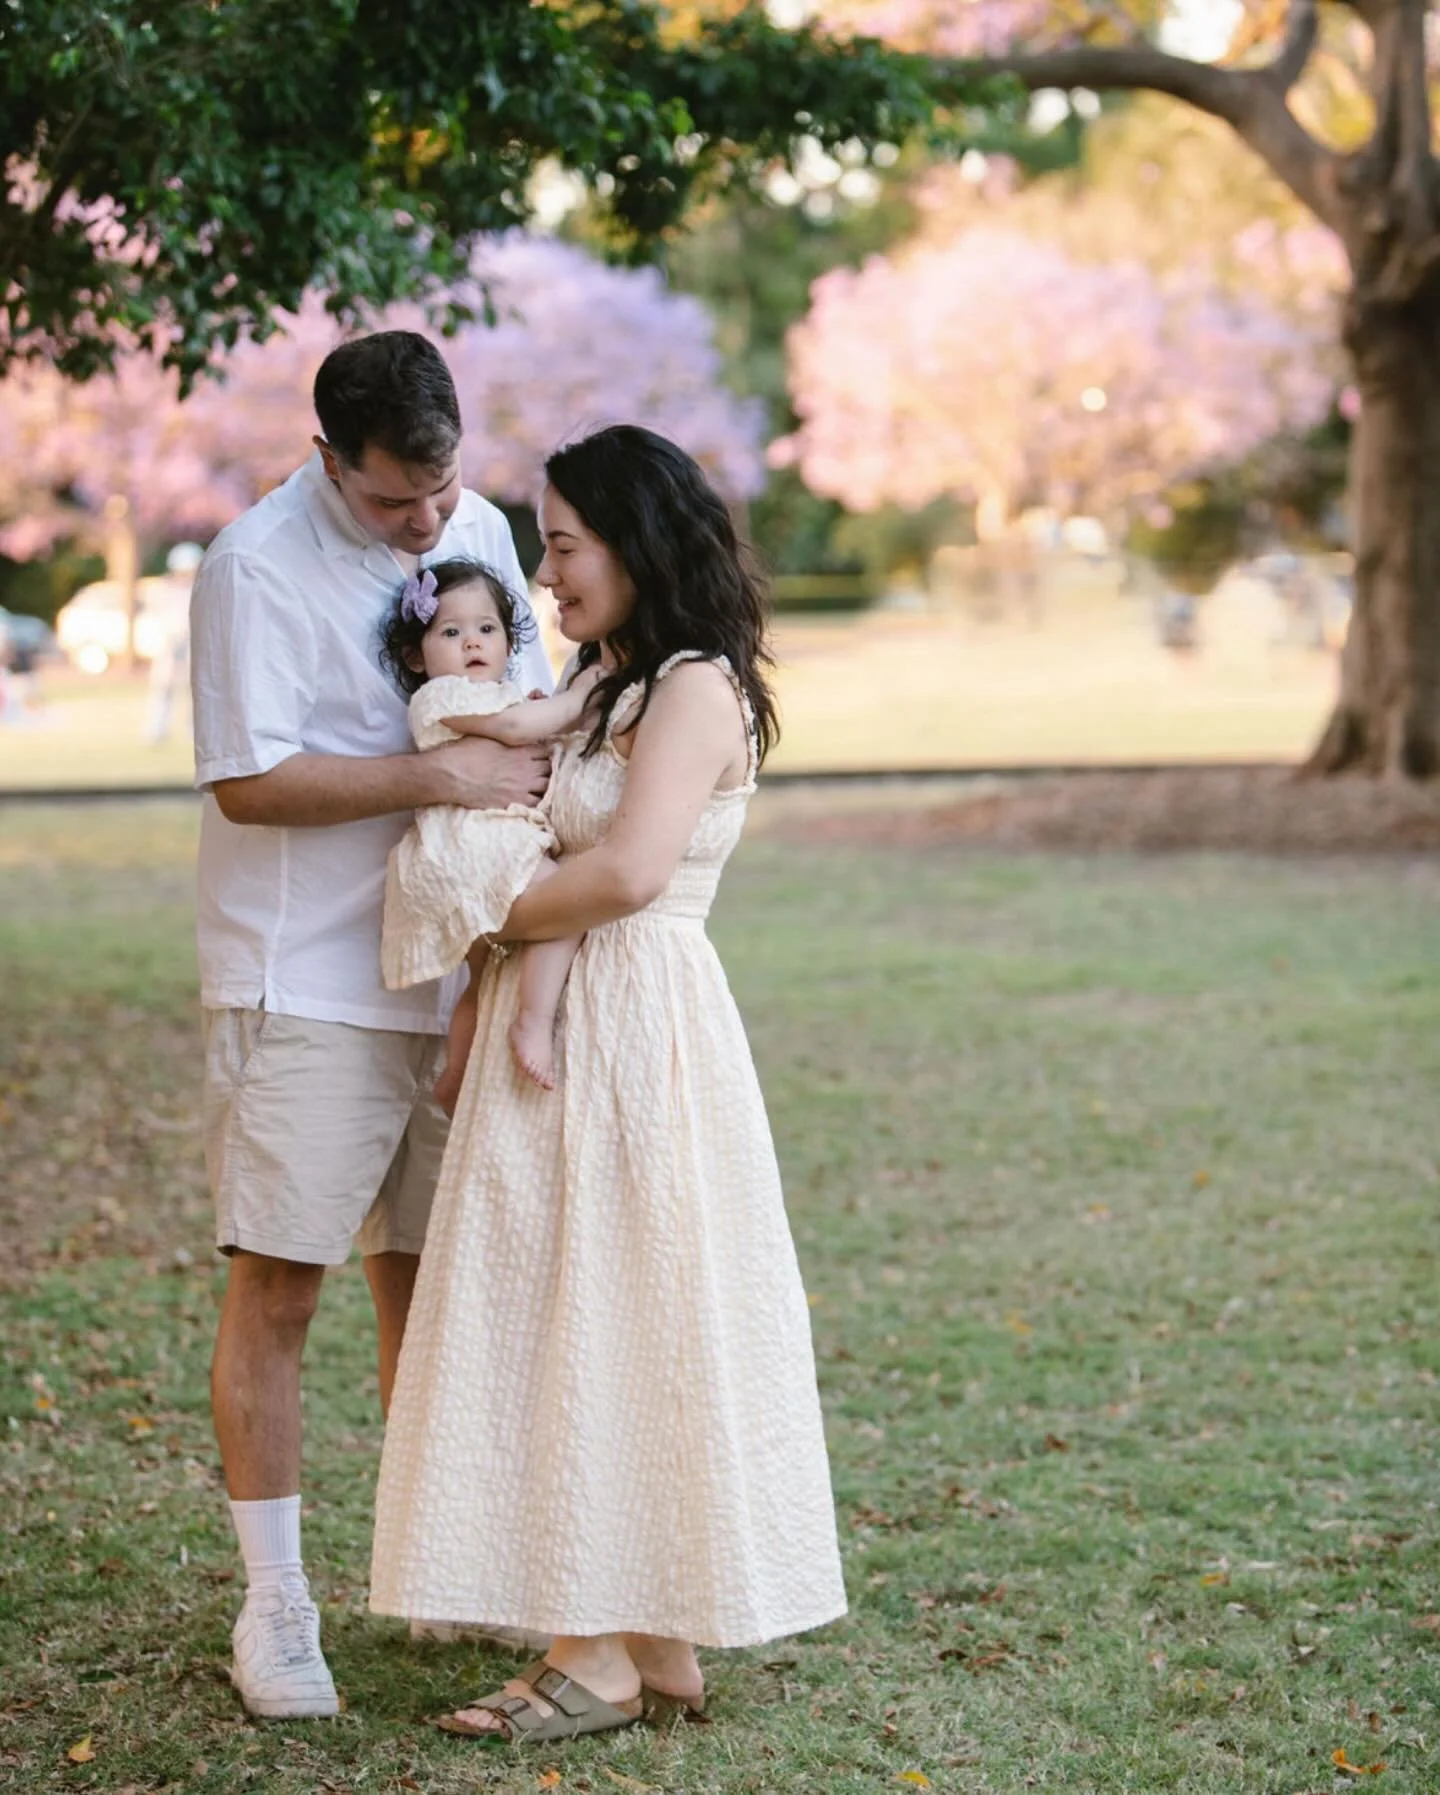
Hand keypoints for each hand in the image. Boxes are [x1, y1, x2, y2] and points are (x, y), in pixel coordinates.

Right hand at [430, 737, 549, 807]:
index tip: (538, 757)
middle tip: (540, 772)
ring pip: (546, 787)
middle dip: (546, 769)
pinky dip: (537, 802)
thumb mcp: (487, 736)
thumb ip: (504, 737)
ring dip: (544, 786)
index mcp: (520, 750)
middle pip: (549, 769)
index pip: (544, 751)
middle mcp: (525, 768)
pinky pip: (536, 804)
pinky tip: (531, 799)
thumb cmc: (465, 752)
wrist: (452, 774)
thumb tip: (506, 731)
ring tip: (538, 786)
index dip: (542, 754)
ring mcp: (522, 787)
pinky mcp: (514, 802)